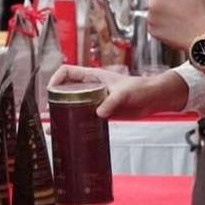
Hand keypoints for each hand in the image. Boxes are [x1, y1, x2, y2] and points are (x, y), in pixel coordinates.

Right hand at [48, 64, 188, 118]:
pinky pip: (84, 117)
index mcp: (92, 76)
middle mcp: (90, 87)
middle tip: (49, 112)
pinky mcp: (101, 112)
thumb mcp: (125, 93)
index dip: (56, 79)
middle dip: (54, 100)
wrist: (155, 99)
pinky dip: (75, 123)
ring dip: (62, 114)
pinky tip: (70, 132)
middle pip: (65, 90)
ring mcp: (94, 100)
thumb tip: (98, 113)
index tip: (51, 90)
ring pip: (72, 105)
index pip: (67, 72)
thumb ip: (111, 102)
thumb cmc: (141, 88)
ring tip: (52, 126)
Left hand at [146, 0, 204, 50]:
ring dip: (159, 11)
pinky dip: (159, 24)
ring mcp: (150, 18)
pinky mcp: (151, 31)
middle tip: (176, 5)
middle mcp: (152, 4)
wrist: (201, 37)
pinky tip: (172, 25)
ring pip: (151, 9)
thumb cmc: (199, 13)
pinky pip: (152, 23)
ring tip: (175, 16)